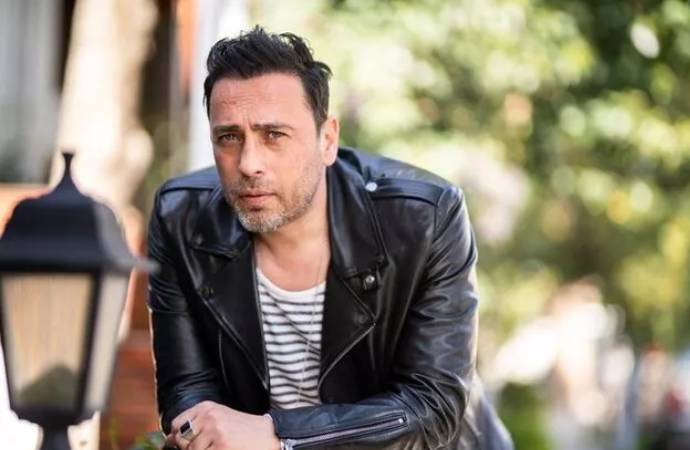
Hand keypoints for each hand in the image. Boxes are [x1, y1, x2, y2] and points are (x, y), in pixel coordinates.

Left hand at [165, 401, 279, 449]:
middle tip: (208, 446)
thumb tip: (168, 439)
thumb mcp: (220, 418)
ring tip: (218, 447)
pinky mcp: (220, 445)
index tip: (184, 444)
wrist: (269, 436)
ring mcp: (214, 431)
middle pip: (181, 439)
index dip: (178, 438)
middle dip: (189, 447)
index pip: (177, 424)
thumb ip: (196, 425)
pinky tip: (222, 449)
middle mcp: (208, 416)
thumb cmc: (244, 430)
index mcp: (206, 407)